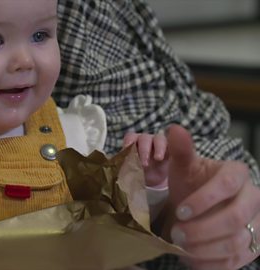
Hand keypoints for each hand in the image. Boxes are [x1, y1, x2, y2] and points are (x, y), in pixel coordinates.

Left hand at [123, 132, 167, 186]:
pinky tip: (168, 158)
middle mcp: (145, 141)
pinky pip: (172, 145)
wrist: (151, 183)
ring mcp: (159, 144)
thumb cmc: (136, 174)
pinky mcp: (170, 150)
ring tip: (158, 158)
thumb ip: (124, 167)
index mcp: (132, 143)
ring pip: (159, 139)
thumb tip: (114, 170)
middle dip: (143, 149)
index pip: (130, 137)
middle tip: (144, 163)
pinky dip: (170, 149)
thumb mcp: (128, 171)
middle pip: (144, 139)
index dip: (129, 141)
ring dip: (158, 147)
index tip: (127, 148)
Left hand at [166, 124, 259, 269]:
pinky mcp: (253, 247)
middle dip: (202, 229)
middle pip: (236, 217)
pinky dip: (213, 264)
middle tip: (176, 234)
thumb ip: (181, 150)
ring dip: (205, 248)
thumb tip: (174, 128)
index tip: (179, 211)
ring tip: (181, 247)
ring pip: (238, 242)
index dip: (204, 200)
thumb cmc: (191, 184)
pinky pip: (238, 261)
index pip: (228, 185)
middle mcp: (253, 198)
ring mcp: (257, 224)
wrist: (199, 207)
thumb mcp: (183, 167)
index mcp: (237, 175)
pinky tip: (193, 260)